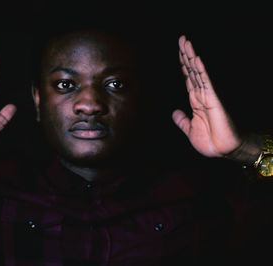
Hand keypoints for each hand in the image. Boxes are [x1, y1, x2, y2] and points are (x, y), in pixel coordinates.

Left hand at [172, 35, 240, 157]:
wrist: (222, 151)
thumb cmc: (210, 141)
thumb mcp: (190, 129)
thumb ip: (182, 121)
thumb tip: (174, 113)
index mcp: (195, 101)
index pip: (188, 78)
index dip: (183, 65)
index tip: (179, 51)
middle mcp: (201, 95)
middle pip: (191, 71)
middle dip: (186, 55)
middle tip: (182, 39)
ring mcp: (207, 96)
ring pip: (198, 73)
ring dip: (191, 57)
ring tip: (186, 43)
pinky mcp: (213, 101)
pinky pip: (206, 83)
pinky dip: (200, 71)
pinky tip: (196, 59)